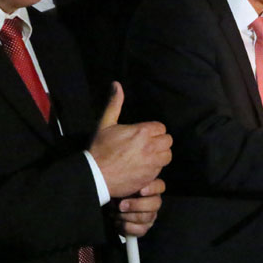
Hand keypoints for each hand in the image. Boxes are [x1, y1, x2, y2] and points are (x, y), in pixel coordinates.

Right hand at [89, 82, 172, 198]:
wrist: (95, 175)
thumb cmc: (100, 148)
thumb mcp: (105, 123)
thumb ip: (114, 104)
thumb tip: (116, 85)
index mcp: (142, 132)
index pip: (161, 127)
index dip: (153, 130)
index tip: (143, 134)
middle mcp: (151, 147)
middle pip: (167, 141)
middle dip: (159, 141)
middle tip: (147, 144)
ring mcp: (152, 163)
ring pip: (167, 156)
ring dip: (160, 155)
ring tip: (148, 155)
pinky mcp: (150, 177)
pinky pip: (161, 170)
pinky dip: (155, 169)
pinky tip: (144, 168)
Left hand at [112, 178, 164, 236]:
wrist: (109, 208)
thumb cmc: (117, 193)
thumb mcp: (122, 183)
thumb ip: (129, 179)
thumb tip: (132, 170)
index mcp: (150, 188)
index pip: (160, 186)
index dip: (152, 189)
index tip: (141, 191)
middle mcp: (153, 201)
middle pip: (155, 204)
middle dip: (136, 205)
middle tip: (121, 205)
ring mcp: (150, 215)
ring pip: (147, 217)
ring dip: (128, 217)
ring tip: (116, 214)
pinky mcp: (144, 227)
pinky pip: (141, 229)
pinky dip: (127, 227)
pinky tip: (119, 222)